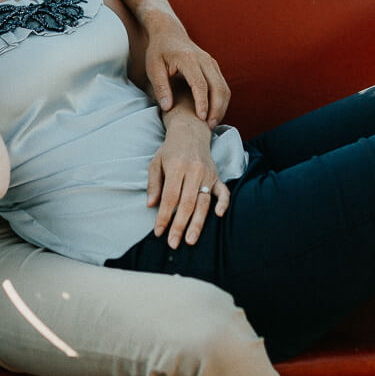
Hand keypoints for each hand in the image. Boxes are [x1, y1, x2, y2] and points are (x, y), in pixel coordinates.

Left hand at [143, 16, 230, 126]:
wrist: (169, 33)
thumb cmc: (158, 51)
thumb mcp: (153, 68)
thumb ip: (160, 87)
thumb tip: (167, 107)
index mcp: (188, 59)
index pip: (200, 84)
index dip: (202, 103)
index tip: (201, 119)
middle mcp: (204, 59)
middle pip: (218, 87)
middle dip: (217, 109)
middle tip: (210, 127)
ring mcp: (211, 62)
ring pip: (224, 87)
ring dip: (221, 107)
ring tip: (212, 124)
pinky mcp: (214, 66)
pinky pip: (223, 85)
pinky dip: (221, 101)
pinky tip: (213, 113)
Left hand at [147, 117, 229, 247]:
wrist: (191, 132)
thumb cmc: (170, 150)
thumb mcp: (156, 163)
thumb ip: (154, 184)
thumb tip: (151, 205)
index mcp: (176, 167)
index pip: (170, 197)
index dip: (164, 216)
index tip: (158, 232)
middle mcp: (194, 171)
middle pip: (187, 203)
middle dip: (179, 225)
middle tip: (173, 243)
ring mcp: (208, 174)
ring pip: (204, 202)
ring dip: (198, 223)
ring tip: (191, 240)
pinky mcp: (217, 176)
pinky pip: (223, 192)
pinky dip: (223, 203)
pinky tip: (219, 215)